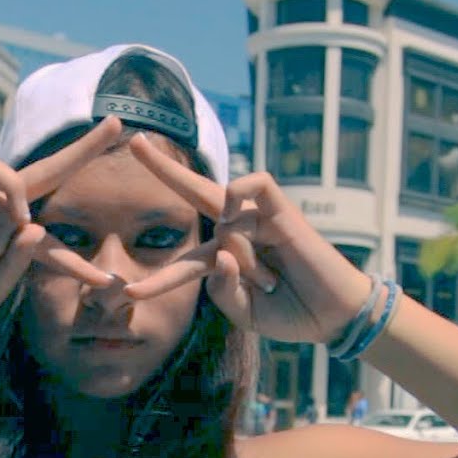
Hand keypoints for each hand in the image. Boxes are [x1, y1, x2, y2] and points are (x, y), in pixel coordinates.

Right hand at [0, 117, 125, 322]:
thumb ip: (20, 262)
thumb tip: (35, 225)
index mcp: (10, 237)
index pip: (54, 244)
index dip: (78, 266)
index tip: (108, 285)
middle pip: (50, 172)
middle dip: (84, 149)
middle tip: (119, 125)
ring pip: (21, 201)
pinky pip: (1, 174)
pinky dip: (12, 196)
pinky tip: (11, 219)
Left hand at [123, 133, 372, 343]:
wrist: (331, 315)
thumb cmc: (289, 313)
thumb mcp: (244, 312)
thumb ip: (222, 290)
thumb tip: (220, 250)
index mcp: (221, 261)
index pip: (180, 264)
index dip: (156, 280)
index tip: (126, 291)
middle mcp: (235, 232)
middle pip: (193, 191)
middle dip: (163, 168)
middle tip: (133, 142)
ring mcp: (258, 219)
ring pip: (224, 218)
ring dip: (242, 256)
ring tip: (268, 279)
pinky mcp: (283, 210)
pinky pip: (255, 184)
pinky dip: (241, 192)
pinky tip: (237, 211)